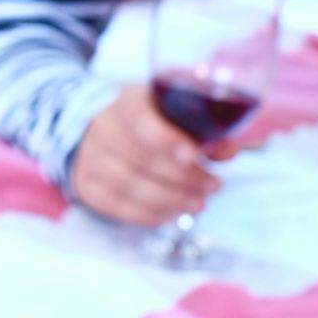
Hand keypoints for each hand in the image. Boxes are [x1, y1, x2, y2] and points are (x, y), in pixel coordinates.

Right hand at [70, 84, 243, 225]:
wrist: (103, 132)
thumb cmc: (151, 122)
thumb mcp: (175, 114)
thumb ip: (204, 129)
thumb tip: (230, 149)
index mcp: (128, 103)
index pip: (140, 120)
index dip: (166, 139)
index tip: (193, 155)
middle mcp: (103, 128)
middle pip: (141, 159)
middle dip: (183, 177)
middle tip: (213, 185)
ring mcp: (91, 159)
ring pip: (130, 186)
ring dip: (170, 200)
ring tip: (198, 203)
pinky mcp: (88, 186)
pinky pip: (118, 207)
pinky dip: (150, 214)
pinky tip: (173, 212)